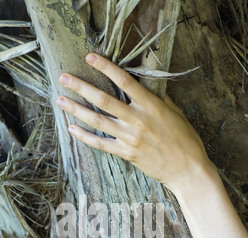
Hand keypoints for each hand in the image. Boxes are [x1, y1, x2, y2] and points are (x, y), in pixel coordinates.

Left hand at [56, 53, 213, 197]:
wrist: (187, 170)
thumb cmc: (185, 140)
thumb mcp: (176, 113)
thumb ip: (158, 98)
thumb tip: (144, 82)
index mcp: (152, 105)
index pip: (125, 81)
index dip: (106, 67)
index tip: (89, 58)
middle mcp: (138, 120)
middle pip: (103, 100)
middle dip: (81, 87)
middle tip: (63, 78)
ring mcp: (130, 138)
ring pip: (97, 121)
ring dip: (76, 110)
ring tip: (60, 101)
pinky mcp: (126, 154)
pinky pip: (101, 144)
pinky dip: (85, 137)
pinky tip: (72, 129)